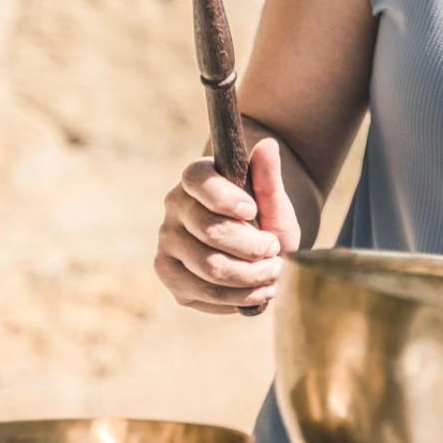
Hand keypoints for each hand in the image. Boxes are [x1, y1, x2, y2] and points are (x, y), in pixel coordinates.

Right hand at [154, 137, 302, 313]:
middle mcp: (174, 208)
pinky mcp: (169, 275)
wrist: (259, 249)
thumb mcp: (275, 201)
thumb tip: (268, 146)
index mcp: (195, 178)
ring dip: (250, 276)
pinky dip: (239, 297)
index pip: (198, 180)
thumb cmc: (265, 219)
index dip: (225, 197)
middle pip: (210, 231)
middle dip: (252, 246)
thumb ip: (269, 177)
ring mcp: (167, 243)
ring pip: (209, 267)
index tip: (253, 211)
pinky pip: (204, 293)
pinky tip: (259, 291)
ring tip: (272, 272)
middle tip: (275, 249)